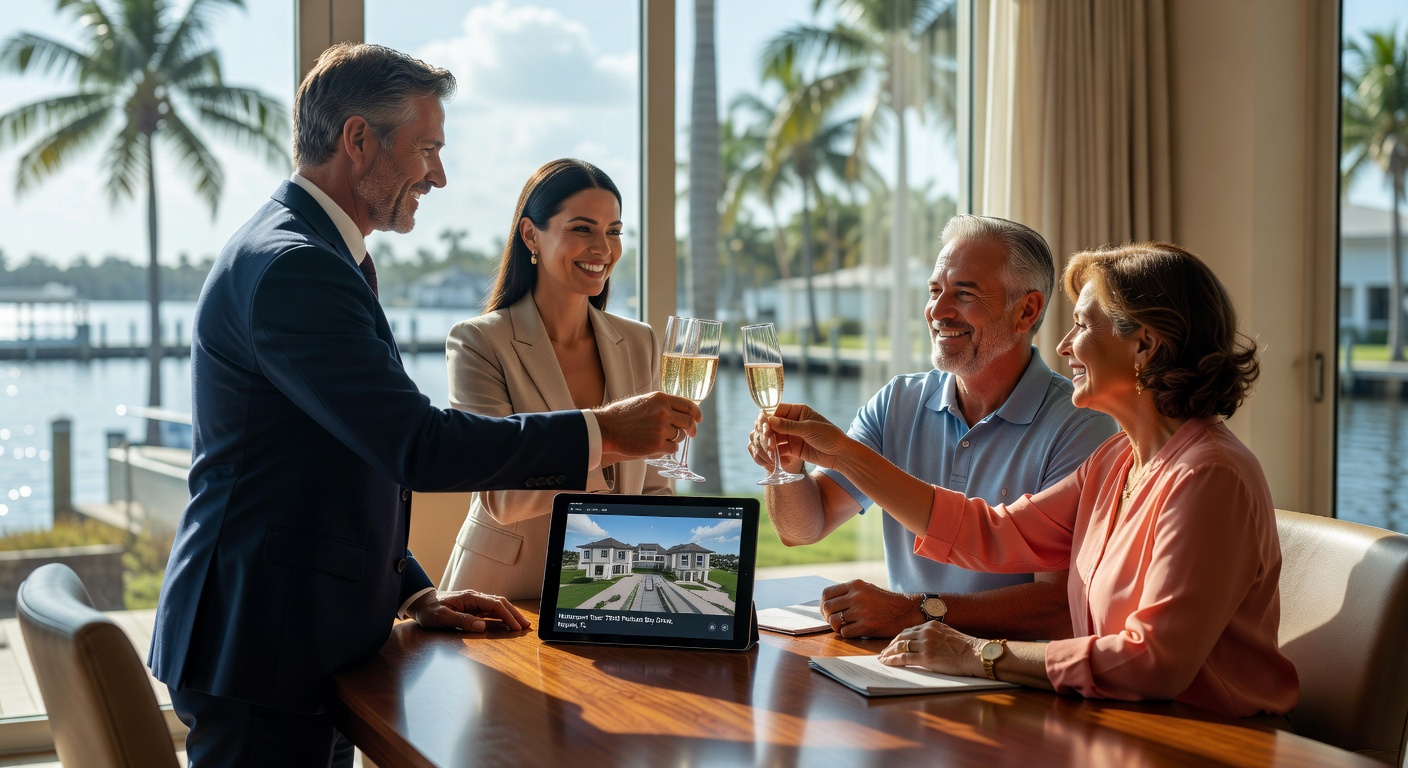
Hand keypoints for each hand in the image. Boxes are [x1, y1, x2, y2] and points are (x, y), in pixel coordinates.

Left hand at [408, 589, 530, 632]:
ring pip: (498, 606)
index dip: (508, 616)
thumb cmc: (430, 610)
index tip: (517, 627)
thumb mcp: (443, 618)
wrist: (420, 602)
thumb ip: (462, 621)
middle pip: (501, 603)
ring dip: (511, 614)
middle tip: (527, 626)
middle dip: (515, 614)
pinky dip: (502, 616)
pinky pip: (491, 611)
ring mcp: (474, 602)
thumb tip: (482, 626)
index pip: (495, 605)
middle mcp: (475, 597)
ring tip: (522, 625)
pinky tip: (507, 623)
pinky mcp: (472, 607)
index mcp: (470, 598)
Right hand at [594, 392, 700, 460]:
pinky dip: (668, 449)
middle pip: (688, 422)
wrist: (607, 428)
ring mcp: (661, 429)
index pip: (688, 405)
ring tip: (662, 438)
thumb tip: (678, 411)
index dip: (696, 413)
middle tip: (691, 433)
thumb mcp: (643, 401)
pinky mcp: (657, 445)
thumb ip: (661, 404)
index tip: (698, 419)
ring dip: (675, 438)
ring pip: (679, 436)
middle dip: (692, 429)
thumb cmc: (622, 415)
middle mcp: (663, 413)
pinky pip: (672, 448)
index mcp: (661, 399)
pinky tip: (659, 446)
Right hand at [765, 403, 849, 469]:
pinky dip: (775, 454)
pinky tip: (775, 459)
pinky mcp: (791, 449)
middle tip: (769, 442)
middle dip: (767, 433)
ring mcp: (791, 435)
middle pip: (772, 425)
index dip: (768, 418)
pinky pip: (778, 450)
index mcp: (798, 411)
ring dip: (769, 445)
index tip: (764, 427)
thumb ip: (789, 426)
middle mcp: (792, 422)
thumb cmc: (829, 436)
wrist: (840, 455)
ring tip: (772, 452)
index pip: (776, 410)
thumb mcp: (809, 429)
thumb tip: (770, 421)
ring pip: (773, 438)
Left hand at [820, 580, 926, 637]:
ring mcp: (862, 611)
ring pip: (834, 622)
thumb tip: (826, 604)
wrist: (906, 611)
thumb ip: (848, 593)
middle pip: (827, 608)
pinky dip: (847, 634)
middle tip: (835, 621)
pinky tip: (856, 631)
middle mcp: (857, 596)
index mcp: (855, 585)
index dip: (823, 605)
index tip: (827, 612)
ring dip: (837, 627)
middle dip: (828, 617)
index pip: (827, 594)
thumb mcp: (866, 589)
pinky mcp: (867, 626)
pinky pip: (845, 633)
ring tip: (846, 626)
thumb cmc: (884, 602)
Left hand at [878, 621, 985, 677]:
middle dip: (890, 645)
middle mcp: (926, 632)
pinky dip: (893, 660)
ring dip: (889, 653)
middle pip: (901, 638)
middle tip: (884, 652)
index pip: (908, 631)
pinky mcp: (926, 657)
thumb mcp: (947, 634)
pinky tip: (887, 662)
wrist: (975, 654)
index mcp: (931, 625)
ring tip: (883, 658)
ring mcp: (925, 644)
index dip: (898, 639)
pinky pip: (904, 658)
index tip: (892, 644)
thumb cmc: (965, 648)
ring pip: (900, 647)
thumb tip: (923, 644)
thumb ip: (934, 636)